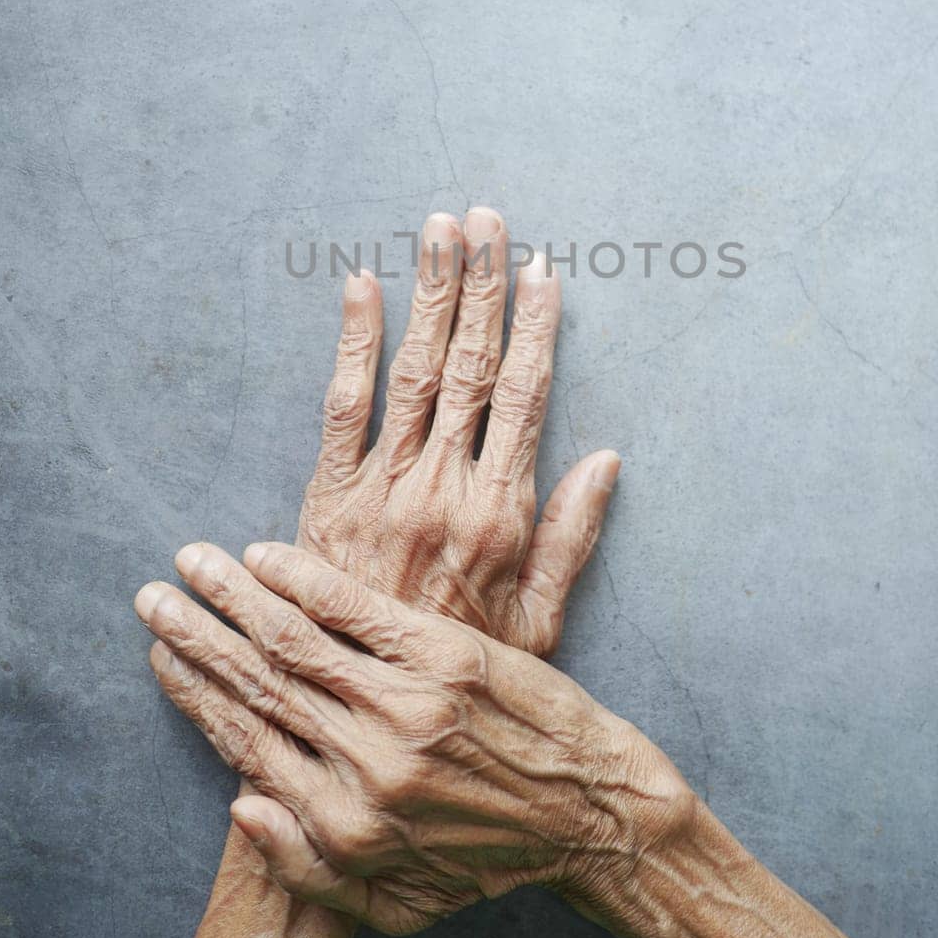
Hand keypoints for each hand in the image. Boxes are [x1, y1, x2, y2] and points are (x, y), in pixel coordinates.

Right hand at [134, 543, 692, 935]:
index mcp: (347, 823)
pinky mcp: (451, 657)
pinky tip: (267, 557)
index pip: (247, 744)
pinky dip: (308, 581)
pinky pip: (362, 611)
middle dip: (199, 637)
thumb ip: (310, 865)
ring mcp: (410, 704)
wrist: (594, 815)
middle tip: (151, 598)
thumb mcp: (396, 904)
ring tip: (193, 565)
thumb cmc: (490, 861)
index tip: (160, 657)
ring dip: (236, 598)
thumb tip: (240, 806)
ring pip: (299, 641)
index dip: (196, 695)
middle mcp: (369, 762)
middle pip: (260, 684)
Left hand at [294, 206, 619, 654]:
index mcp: (503, 514)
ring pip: (413, 370)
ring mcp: (384, 488)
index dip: (536, 326)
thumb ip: (572, 540)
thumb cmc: (462, 676)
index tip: (542, 269)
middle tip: (485, 218)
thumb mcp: (540, 626)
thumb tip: (608, 460)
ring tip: (439, 228)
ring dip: (429, 294)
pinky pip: (341, 406)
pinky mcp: (330, 498)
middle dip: (480, 285)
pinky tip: (362, 287)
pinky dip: (353, 342)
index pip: (526, 396)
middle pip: (471, 366)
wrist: (366, 718)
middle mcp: (446, 489)